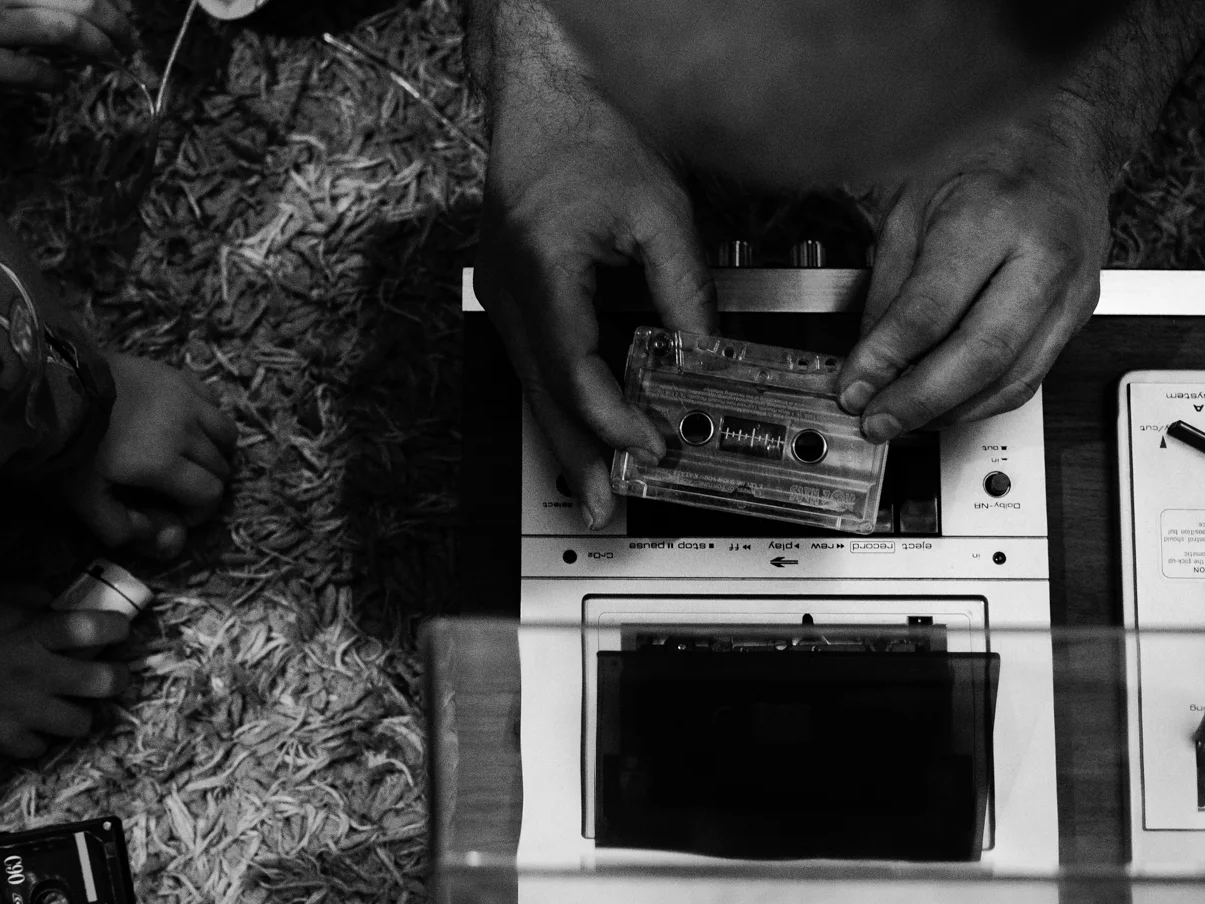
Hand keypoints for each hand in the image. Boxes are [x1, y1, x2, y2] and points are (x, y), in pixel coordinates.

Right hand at [0, 596, 129, 756]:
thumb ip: (28, 594)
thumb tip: (55, 600)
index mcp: (35, 633)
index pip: (94, 628)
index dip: (117, 628)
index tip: (120, 629)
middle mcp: (39, 674)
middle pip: (104, 683)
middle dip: (118, 678)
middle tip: (114, 675)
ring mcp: (25, 710)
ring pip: (80, 724)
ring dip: (81, 714)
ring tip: (72, 706)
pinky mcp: (6, 738)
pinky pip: (40, 747)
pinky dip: (39, 738)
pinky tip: (32, 726)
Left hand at [71, 354, 234, 558]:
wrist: (52, 387)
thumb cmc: (68, 449)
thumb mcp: (84, 501)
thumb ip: (124, 529)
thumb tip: (165, 538)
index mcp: (165, 463)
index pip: (211, 493)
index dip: (198, 510)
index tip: (176, 511)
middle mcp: (186, 428)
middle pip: (220, 465)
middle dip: (205, 484)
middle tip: (177, 489)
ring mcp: (184, 397)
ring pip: (225, 432)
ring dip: (215, 451)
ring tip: (191, 457)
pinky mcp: (175, 374)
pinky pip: (211, 399)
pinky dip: (208, 417)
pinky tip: (187, 424)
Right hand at [475, 1, 715, 528]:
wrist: (547, 93)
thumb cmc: (591, 135)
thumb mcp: (658, 214)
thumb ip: (684, 291)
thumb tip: (703, 357)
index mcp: (541, 272)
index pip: (576, 371)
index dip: (614, 419)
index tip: (651, 446)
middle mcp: (509, 292)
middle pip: (543, 394)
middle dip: (576, 456)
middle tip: (600, 509)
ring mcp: (501, 295)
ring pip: (534, 386)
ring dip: (565, 438)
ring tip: (591, 489)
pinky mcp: (510, 293)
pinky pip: (534, 362)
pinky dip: (560, 400)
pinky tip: (580, 432)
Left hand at [836, 110, 1109, 440]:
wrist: (1066, 135)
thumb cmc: (987, 153)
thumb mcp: (911, 201)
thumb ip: (888, 285)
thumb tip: (866, 356)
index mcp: (993, 215)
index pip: (932, 311)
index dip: (886, 359)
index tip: (852, 386)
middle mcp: (1042, 256)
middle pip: (982, 355)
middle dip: (920, 400)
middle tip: (875, 419)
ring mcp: (1072, 288)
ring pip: (1013, 379)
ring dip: (950, 412)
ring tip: (901, 418)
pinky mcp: (1080, 312)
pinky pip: (1031, 375)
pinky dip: (983, 400)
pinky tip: (944, 404)